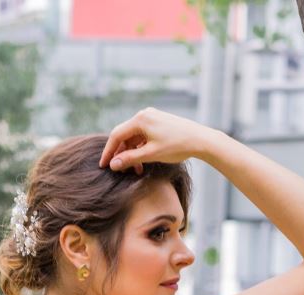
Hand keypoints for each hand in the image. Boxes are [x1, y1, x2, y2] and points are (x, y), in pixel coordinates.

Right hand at [98, 108, 214, 176]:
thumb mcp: (151, 154)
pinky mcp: (158, 122)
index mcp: (140, 119)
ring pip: (134, 137)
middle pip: (124, 135)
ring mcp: (152, 117)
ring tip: (134, 170)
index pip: (116, 135)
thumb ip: (130, 159)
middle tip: (118, 169)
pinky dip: (140, 149)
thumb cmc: (176, 146)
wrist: (200, 139)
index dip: (108, 152)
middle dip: (120, 153)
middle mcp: (144, 115)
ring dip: (131, 153)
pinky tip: (142, 161)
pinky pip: (143, 136)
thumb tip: (113, 165)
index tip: (103, 165)